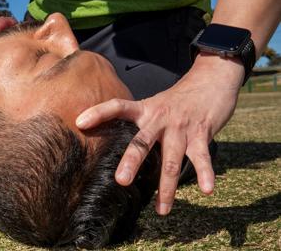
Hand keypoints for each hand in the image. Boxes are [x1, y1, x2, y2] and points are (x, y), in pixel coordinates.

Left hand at [76, 54, 244, 214]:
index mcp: (144, 110)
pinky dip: (205, 174)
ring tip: (161, 210)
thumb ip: (136, 122)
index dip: (98, 112)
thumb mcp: (152, 105)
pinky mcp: (202, 133)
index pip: (117, 107)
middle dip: (132, 162)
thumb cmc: (176, 100)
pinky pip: (202, 157)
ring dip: (167, 187)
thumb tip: (111, 142)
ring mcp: (180, 127)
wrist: (211, 80)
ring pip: (171, 159)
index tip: (79, 122)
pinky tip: (207, 190)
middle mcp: (160, 118)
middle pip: (142, 141)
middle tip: (120, 181)